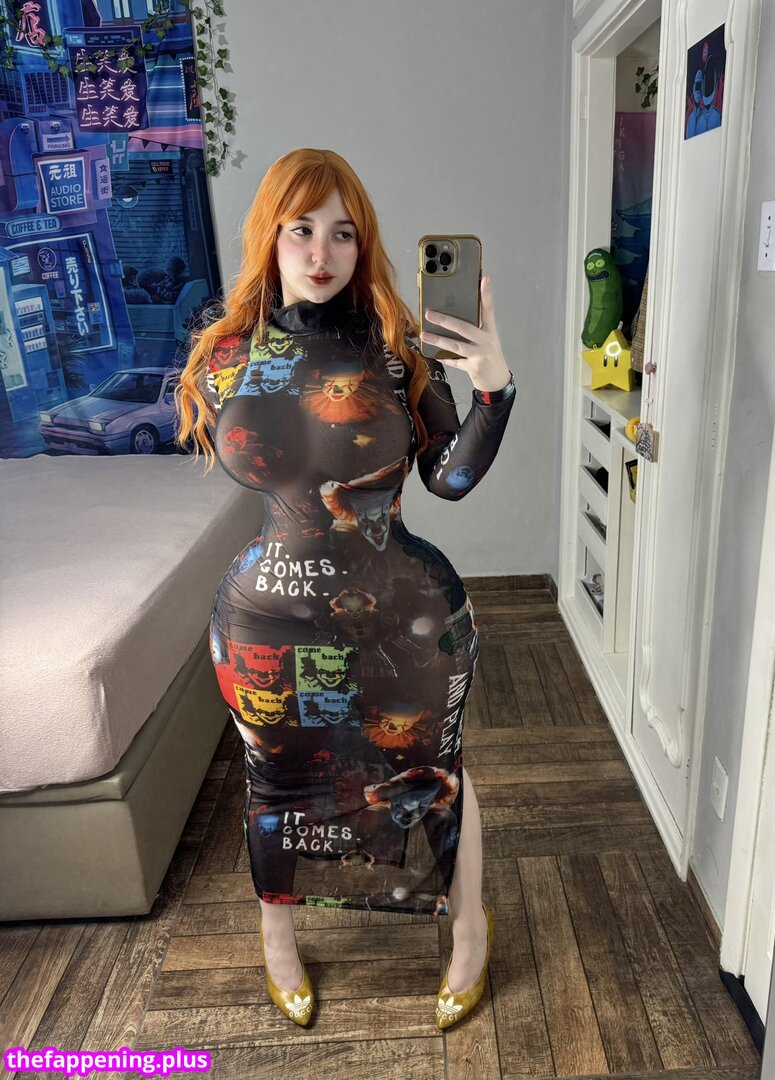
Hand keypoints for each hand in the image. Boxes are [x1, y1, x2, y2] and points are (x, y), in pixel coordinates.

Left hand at [419, 275, 511, 392]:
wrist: (498, 382)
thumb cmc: (489, 357)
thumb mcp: (486, 340)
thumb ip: (474, 328)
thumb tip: (451, 318)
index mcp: (490, 331)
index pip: (488, 309)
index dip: (486, 294)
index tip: (484, 279)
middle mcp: (486, 341)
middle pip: (464, 327)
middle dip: (445, 320)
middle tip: (429, 313)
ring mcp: (480, 355)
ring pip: (456, 345)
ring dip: (438, 340)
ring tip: (424, 334)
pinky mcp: (474, 367)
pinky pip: (455, 362)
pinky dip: (445, 358)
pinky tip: (434, 354)